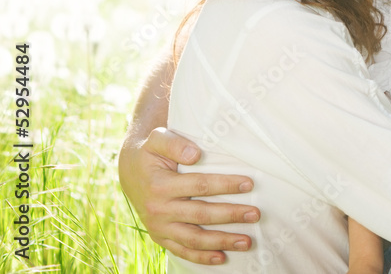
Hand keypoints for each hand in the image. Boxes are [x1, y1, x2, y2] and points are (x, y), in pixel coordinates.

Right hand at [118, 127, 259, 264]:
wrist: (129, 171)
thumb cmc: (151, 152)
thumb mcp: (158, 139)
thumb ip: (175, 143)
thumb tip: (196, 154)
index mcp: (160, 185)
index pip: (199, 186)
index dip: (225, 185)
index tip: (249, 184)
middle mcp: (159, 210)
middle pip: (201, 215)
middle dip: (230, 215)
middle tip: (255, 214)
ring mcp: (159, 227)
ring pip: (193, 239)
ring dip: (221, 241)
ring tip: (247, 241)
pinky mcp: (160, 237)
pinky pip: (181, 251)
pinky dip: (201, 257)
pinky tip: (222, 258)